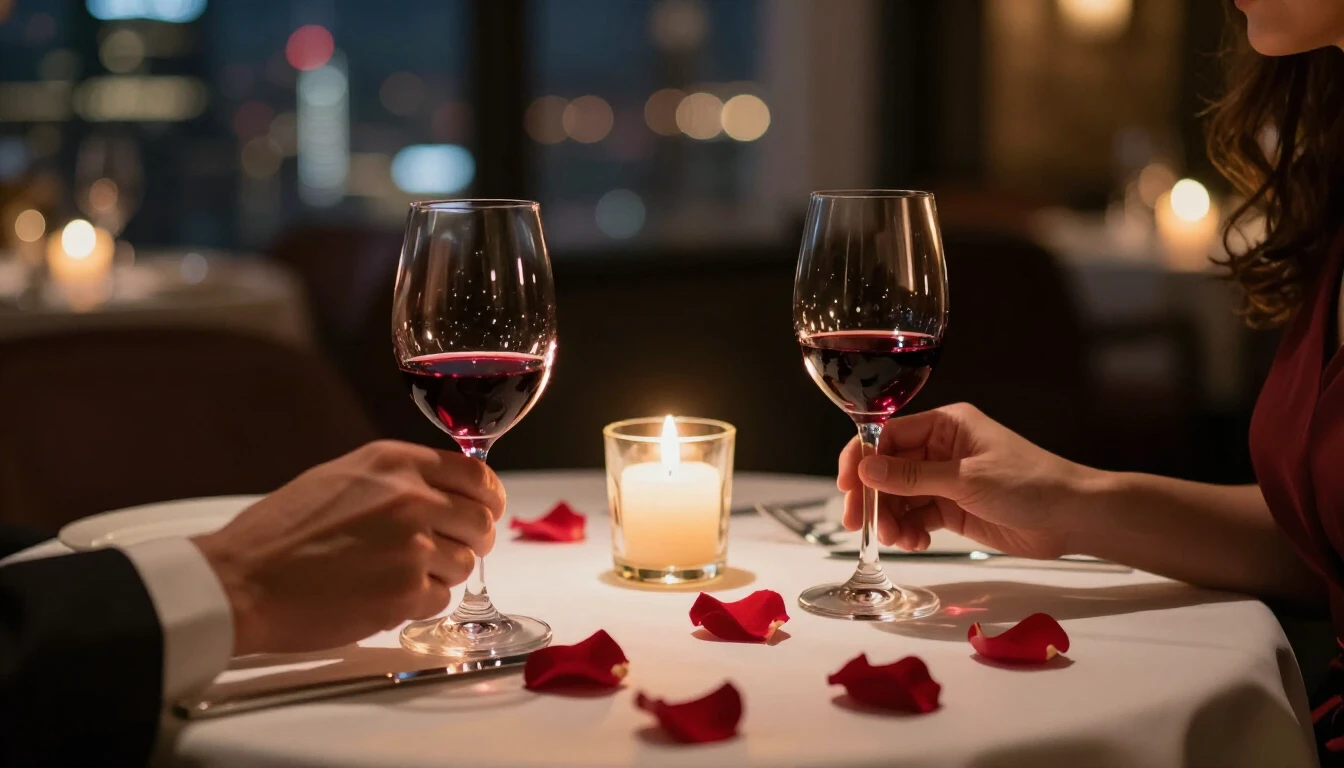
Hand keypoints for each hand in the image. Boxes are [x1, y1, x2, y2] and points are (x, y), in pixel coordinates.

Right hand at [192, 440, 505, 654]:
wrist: (242, 579)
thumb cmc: (282, 532)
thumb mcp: (343, 477)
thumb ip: (399, 480)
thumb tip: (445, 492)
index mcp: (396, 463)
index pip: (476, 476)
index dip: (487, 499)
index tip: (485, 512)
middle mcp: (411, 497)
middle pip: (480, 522)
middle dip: (471, 541)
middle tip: (446, 552)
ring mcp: (411, 545)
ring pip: (463, 563)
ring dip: (439, 574)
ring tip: (394, 574)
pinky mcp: (405, 590)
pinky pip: (440, 598)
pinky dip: (420, 602)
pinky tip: (382, 595)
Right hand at [837, 403, 1092, 559]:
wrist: (1073, 518)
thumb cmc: (1030, 484)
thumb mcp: (967, 479)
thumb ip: (913, 476)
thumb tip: (865, 469)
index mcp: (946, 425)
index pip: (888, 435)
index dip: (862, 458)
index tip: (847, 486)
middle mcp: (941, 449)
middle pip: (888, 468)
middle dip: (872, 496)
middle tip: (857, 524)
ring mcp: (946, 479)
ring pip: (899, 496)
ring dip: (890, 518)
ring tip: (896, 540)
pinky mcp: (953, 508)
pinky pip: (917, 516)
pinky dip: (909, 531)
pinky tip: (915, 543)